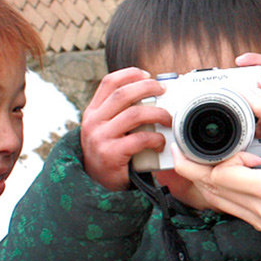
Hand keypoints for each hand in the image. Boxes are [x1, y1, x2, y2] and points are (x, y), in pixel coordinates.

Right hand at [80, 67, 171, 190]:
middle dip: (147, 87)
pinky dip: (154, 138)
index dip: (130, 74)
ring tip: (168, 119)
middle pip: (123, 94)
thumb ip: (119, 113)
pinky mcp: (111, 154)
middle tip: (164, 90)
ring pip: (134, 114)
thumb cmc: (108, 154)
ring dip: (157, 113)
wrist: (95, 185)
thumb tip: (150, 96)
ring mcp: (100, 138)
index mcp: (93, 112)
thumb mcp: (105, 129)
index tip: (147, 75)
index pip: (109, 82)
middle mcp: (93, 122)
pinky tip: (160, 142)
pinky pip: (139, 139)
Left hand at [171, 91, 260, 230]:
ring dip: (206, 178)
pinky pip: (224, 206)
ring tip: (208, 159)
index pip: (223, 176)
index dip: (214, 160)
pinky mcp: (254, 224)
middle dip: (196, 168)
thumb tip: (247, 93)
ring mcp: (257, 220)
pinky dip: (217, 188)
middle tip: (182, 150)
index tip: (213, 147)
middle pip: (211, 189)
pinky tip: (221, 173)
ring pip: (214, 199)